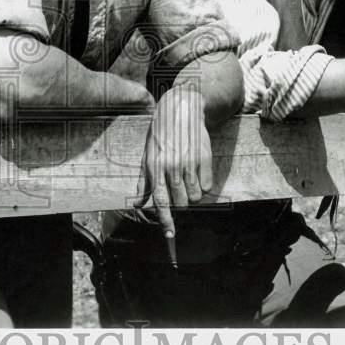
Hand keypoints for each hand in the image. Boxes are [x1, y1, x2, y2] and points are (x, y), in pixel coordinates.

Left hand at [133, 85, 213, 243]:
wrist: (181, 109)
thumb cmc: (161, 134)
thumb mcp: (147, 155)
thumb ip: (144, 182)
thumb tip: (137, 203)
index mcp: (155, 166)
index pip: (161, 200)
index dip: (166, 220)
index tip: (170, 234)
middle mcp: (172, 166)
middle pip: (181, 202)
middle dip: (181, 203)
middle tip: (179, 189)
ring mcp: (190, 162)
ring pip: (196, 196)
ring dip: (193, 194)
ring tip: (188, 178)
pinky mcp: (205, 158)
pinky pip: (208, 185)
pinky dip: (204, 184)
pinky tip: (197, 170)